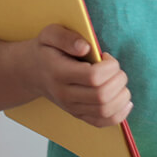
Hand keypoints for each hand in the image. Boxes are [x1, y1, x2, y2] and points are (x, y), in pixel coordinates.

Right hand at [18, 24, 132, 127]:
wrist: (31, 72)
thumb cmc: (45, 50)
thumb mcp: (49, 34)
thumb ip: (66, 37)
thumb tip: (86, 48)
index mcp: (60, 73)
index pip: (94, 77)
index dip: (109, 66)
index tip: (106, 56)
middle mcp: (65, 95)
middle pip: (102, 96)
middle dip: (119, 79)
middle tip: (115, 68)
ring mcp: (72, 108)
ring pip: (105, 111)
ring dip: (122, 96)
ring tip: (119, 81)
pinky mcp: (78, 115)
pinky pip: (102, 122)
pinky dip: (119, 114)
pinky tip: (125, 101)